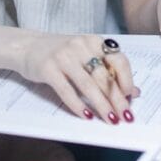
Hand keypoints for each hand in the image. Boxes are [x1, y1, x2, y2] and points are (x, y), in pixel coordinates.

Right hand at [16, 33, 136, 123]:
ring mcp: (64, 56)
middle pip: (104, 76)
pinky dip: (78, 105)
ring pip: (88, 84)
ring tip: (110, 119)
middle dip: (116, 98)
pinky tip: (86, 116)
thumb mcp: (86, 56)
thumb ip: (108, 71)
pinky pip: (66, 90)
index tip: (130, 96)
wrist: (27, 46)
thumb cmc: (62, 54)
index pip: (118, 60)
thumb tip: (133, 92)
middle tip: (125, 115)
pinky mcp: (48, 68)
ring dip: (101, 104)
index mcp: (94, 41)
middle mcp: (81, 46)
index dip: (127, 79)